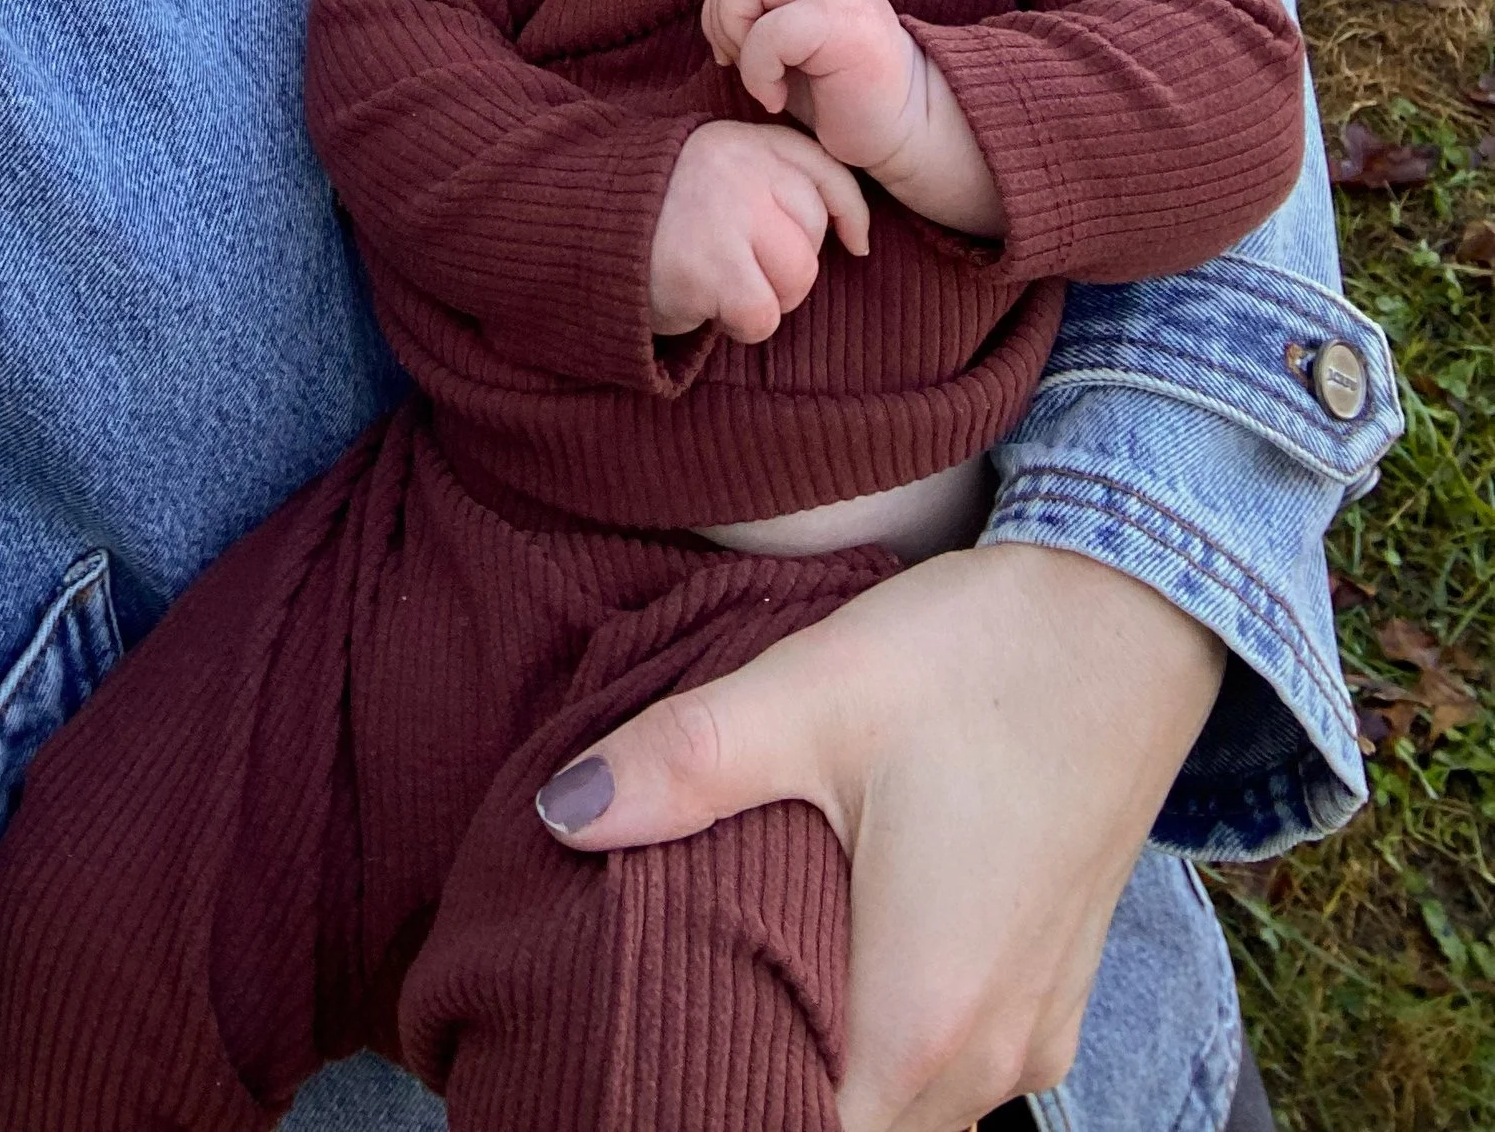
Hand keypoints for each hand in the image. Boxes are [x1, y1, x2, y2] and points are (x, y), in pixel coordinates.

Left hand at [533, 543, 1227, 1131]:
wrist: (1134, 615)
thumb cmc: (980, 659)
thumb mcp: (812, 692)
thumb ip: (684, 766)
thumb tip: (562, 813)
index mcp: (919, 1021)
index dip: (710, 1104)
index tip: (643, 1051)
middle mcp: (986, 1061)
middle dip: (757, 1088)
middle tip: (667, 1011)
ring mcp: (1030, 1037)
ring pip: (906, 1114)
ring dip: (825, 1070)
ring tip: (737, 983)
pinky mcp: (1050, 996)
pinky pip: (955, 1073)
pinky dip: (887, 1047)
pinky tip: (827, 961)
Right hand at [648, 119, 870, 343]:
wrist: (580, 223)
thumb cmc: (656, 209)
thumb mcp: (717, 169)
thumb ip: (772, 181)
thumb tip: (853, 235)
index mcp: (747, 142)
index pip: (827, 175)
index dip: (849, 215)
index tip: (856, 245)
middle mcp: (744, 170)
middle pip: (812, 236)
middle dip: (786, 267)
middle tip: (738, 267)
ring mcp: (730, 215)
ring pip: (796, 278)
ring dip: (764, 297)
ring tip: (718, 284)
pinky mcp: (713, 266)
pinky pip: (762, 315)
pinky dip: (739, 324)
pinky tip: (706, 305)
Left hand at [703, 0, 1002, 235]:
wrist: (907, 133)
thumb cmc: (843, 98)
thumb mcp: (793, 47)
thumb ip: (760, 17)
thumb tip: (713, 17)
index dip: (723, 6)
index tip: (732, 54)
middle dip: (723, 16)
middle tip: (738, 64)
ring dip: (738, 37)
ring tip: (763, 79)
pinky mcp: (843, 27)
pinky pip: (771, 32)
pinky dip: (758, 72)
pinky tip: (778, 100)